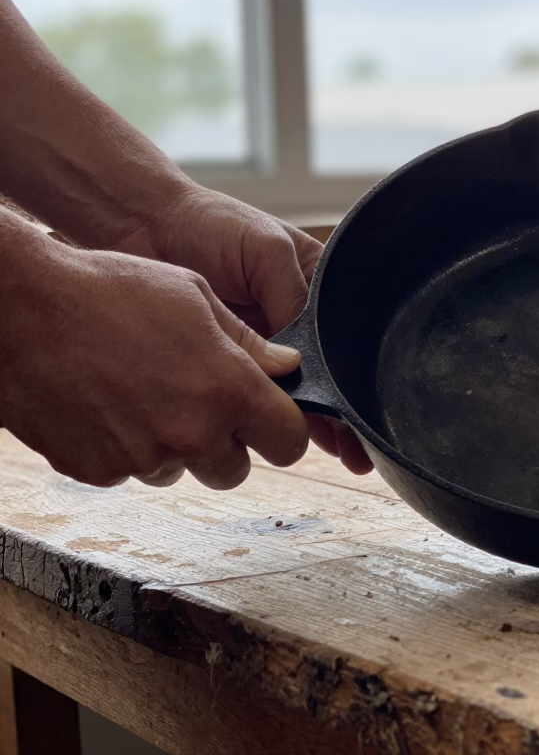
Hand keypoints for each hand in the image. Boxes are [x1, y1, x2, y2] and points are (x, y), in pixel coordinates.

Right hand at [0, 245, 306, 487]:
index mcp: (228, 389)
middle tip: (200, 403)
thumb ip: (248, 341)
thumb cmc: (108, 289)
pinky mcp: (97, 472)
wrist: (18, 309)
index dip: (282, 431)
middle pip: (236, 470)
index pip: (289, 442)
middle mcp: (191, 433)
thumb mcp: (194, 296)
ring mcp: (142, 458)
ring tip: (144, 392)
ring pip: (181, 470)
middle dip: (226, 443)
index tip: (269, 419)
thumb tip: (286, 367)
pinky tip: (108, 404)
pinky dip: (126, 448)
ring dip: (174, 446)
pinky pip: (130, 472)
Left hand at [112, 185, 373, 473]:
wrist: (140, 227)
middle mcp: (294, 318)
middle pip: (326, 370)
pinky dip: (263, 413)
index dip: (357, 373)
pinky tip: (280, 434)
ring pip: (292, 388)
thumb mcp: (265, 249)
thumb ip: (291, 295)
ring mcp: (261, 341)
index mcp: (316, 287)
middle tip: (357, 447)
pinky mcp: (226, 359)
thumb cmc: (208, 224)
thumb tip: (306, 356)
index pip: (347, 337)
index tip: (368, 409)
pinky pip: (251, 393)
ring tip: (334, 451)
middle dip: (340, 407)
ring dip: (308, 417)